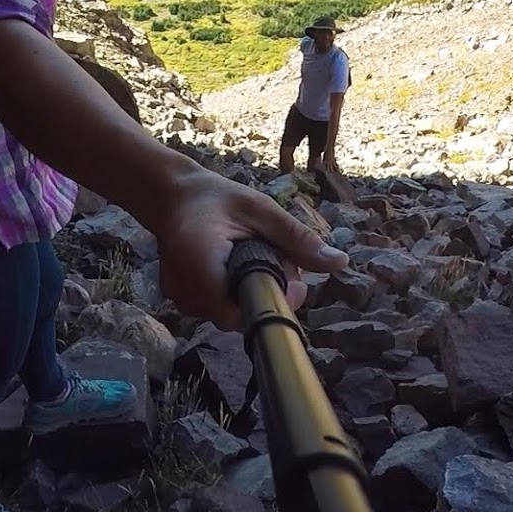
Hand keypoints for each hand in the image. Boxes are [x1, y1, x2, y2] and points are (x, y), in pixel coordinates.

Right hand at [151, 166, 348, 330]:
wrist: (173, 195)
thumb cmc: (216, 197)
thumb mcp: (261, 210)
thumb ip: (297, 239)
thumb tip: (340, 263)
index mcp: (200, 258)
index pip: (234, 313)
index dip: (268, 305)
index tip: (289, 281)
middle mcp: (183, 284)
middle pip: (234, 316)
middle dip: (264, 297)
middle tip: (279, 262)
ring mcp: (177, 295)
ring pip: (224, 315)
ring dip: (246, 297)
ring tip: (256, 260)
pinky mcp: (178, 298)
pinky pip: (212, 309)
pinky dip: (230, 295)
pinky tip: (236, 269)